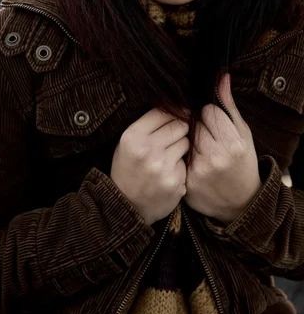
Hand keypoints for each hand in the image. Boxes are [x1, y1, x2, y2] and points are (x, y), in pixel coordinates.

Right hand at [111, 108, 188, 224]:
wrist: (127, 205)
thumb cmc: (127, 169)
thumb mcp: (126, 143)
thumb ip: (146, 125)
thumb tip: (174, 108)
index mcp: (133, 137)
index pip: (162, 112)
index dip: (172, 112)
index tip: (177, 114)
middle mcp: (148, 150)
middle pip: (179, 125)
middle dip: (179, 128)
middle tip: (173, 135)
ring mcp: (163, 167)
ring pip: (186, 142)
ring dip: (181, 146)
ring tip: (168, 155)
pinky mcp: (176, 181)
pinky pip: (186, 163)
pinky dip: (180, 165)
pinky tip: (169, 171)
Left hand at [185, 74, 260, 224]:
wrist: (239, 204)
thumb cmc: (242, 163)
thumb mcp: (243, 134)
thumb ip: (229, 106)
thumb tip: (221, 77)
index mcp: (233, 144)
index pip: (207, 111)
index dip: (210, 116)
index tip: (216, 126)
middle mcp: (215, 158)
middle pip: (193, 124)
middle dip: (198, 128)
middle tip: (208, 140)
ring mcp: (198, 171)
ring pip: (183, 139)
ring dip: (188, 141)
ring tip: (201, 151)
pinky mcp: (186, 182)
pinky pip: (177, 156)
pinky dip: (181, 156)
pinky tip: (192, 162)